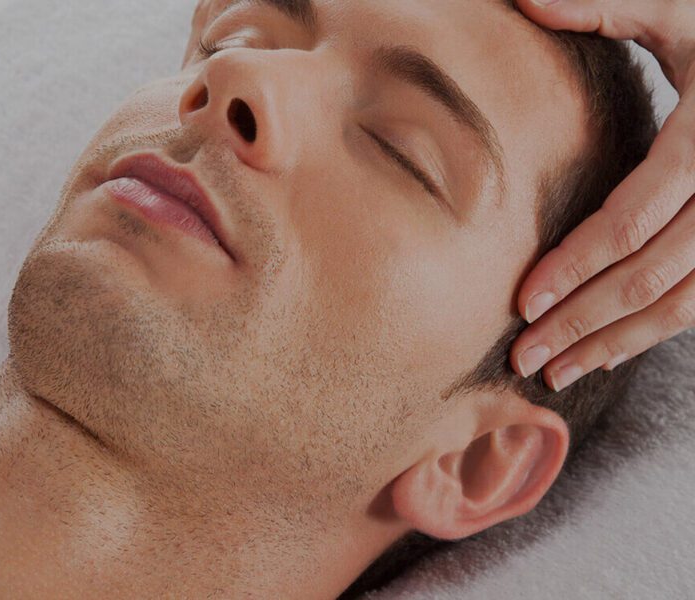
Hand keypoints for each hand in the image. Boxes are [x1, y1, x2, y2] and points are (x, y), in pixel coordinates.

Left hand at [510, 0, 694, 390]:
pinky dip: (649, 333)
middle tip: (523, 357)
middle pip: (649, 278)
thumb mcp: (685, 8)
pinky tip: (606, 351)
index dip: (575, 267)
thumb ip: (612, 4)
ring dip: (614, 344)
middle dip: (582, 322)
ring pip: (680, 305)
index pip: (631, 222)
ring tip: (554, 373)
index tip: (522, 302)